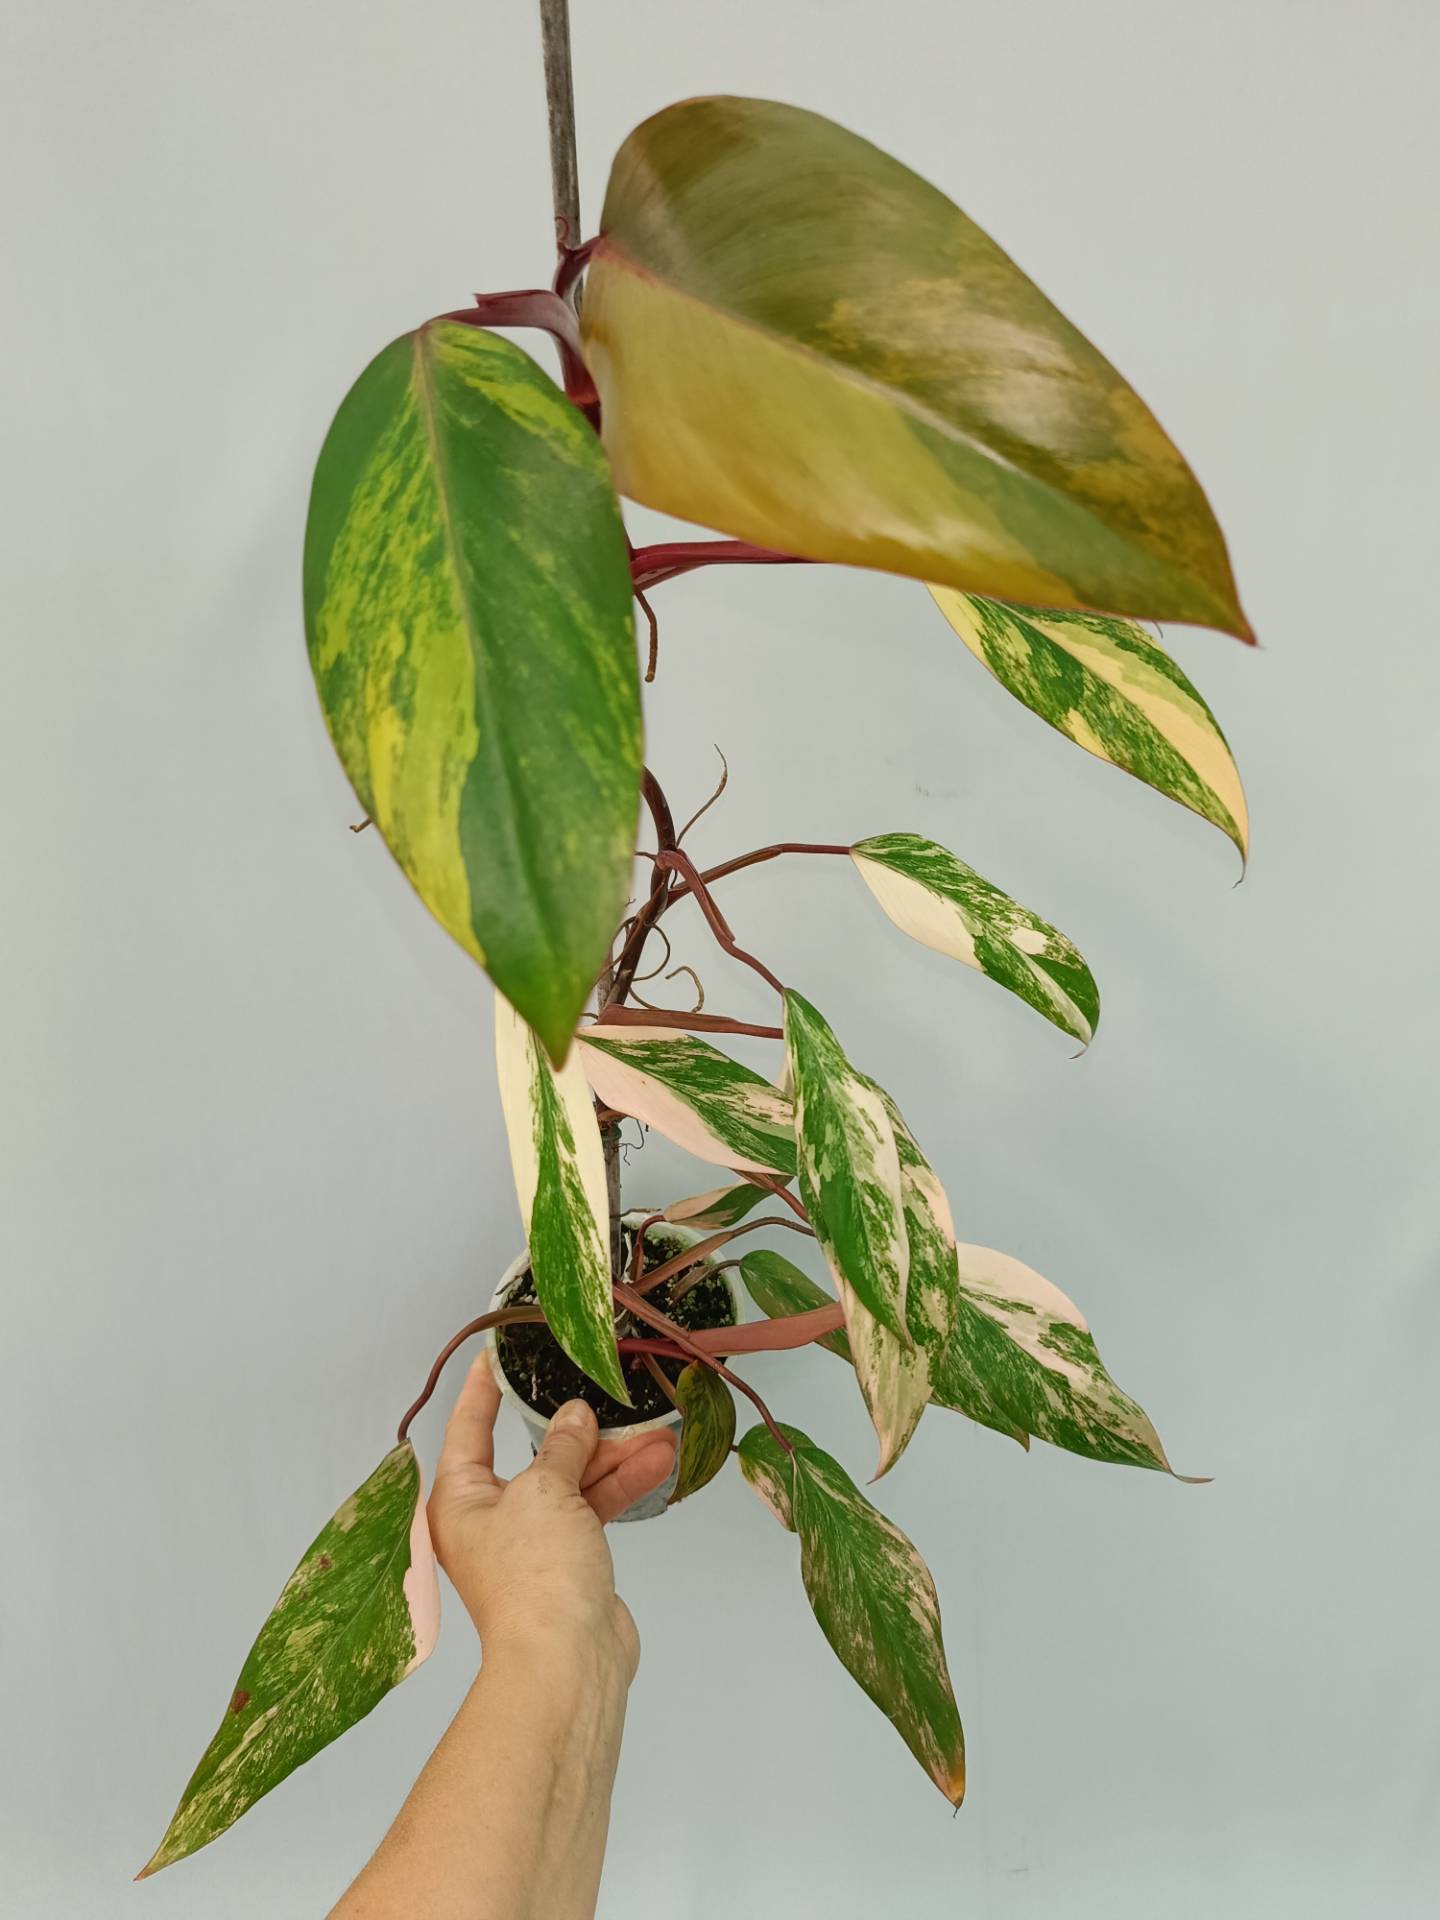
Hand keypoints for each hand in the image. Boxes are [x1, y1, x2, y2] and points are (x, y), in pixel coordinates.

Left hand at [427, 1352, 677, 1682]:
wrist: (567, 1661)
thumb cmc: (535, 1572)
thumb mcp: (546, 1491)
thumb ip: (562, 1446)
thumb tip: (574, 1415)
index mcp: (461, 1499)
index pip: (468, 1428)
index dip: (483, 1388)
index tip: (499, 1353)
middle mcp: (490, 1519)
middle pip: (532, 1455)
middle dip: (576, 1427)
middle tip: (605, 1388)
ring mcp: (532, 1543)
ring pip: (572, 1482)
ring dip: (613, 1456)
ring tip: (658, 1430)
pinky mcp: (569, 1562)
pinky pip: (593, 1510)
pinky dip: (621, 1486)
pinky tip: (657, 1462)